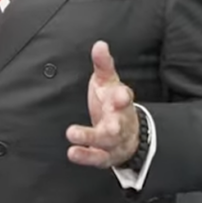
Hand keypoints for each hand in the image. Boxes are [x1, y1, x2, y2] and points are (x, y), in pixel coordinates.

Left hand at [66, 41, 138, 167]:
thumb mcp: (109, 82)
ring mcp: (113, 141)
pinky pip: (97, 158)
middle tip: (108, 122)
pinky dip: (85, 156)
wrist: (129, 134)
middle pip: (119, 123)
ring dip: (90, 138)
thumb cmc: (113, 103)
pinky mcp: (105, 155)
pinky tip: (73, 152)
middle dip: (114, 123)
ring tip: (72, 133)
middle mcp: (120, 122)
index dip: (123, 97)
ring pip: (106, 141)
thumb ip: (103, 64)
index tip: (120, 95)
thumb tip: (99, 44)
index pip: (125, 98)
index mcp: (121, 102)